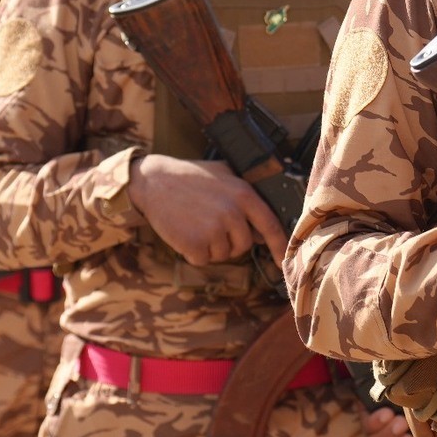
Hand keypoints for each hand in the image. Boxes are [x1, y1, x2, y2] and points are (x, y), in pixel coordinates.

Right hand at [127, 154, 287, 265]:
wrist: (154, 181)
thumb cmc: (190, 177)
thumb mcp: (224, 173)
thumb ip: (246, 194)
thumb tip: (263, 223)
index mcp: (244, 194)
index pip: (270, 226)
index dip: (278, 246)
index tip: (282, 263)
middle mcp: (233, 213)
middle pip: (243, 245)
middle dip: (230, 241)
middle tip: (209, 223)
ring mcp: (214, 229)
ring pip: (223, 254)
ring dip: (211, 246)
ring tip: (195, 223)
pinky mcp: (195, 244)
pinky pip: (203, 260)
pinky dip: (194, 252)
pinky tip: (185, 232)